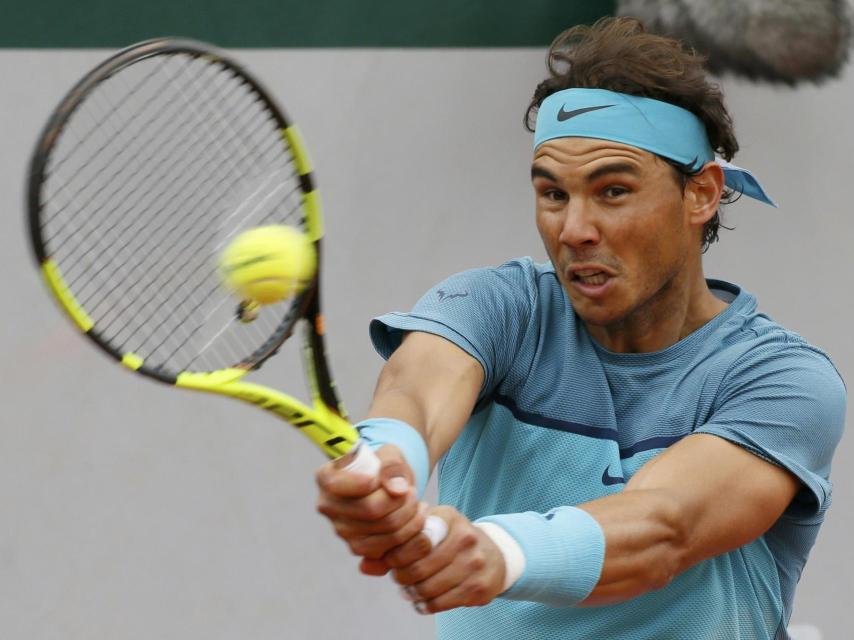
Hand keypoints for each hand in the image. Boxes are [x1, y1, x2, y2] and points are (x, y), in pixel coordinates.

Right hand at [315, 445, 426, 569]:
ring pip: (386, 532)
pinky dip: (410, 534)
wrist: (389, 485)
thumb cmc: (384, 466)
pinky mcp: (360, 548)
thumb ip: (392, 466)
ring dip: (410, 517)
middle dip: (401, 500)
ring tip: (416, 502)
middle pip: (371, 510)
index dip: (365, 482)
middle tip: (413, 491)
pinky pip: (390, 550)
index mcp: (326, 478)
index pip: (338, 485)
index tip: (382, 477)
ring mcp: (342, 531)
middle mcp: (329, 507)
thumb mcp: (390, 454)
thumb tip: (397, 489)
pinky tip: (416, 518)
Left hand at [387, 506, 505, 613]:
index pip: (413, 538)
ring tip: (409, 590)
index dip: (396, 554)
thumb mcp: (429, 529)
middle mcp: (464, 538)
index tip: (392, 559)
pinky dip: (425, 605)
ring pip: (428, 587)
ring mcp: (474, 563)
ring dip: (412, 592)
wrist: (495, 555)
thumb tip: (364, 566)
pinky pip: (440, 603)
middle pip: (418, 566)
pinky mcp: (478, 588)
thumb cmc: (451, 540)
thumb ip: (396, 544)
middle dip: (401, 576)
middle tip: (398, 578)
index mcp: (448, 517)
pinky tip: (422, 601)